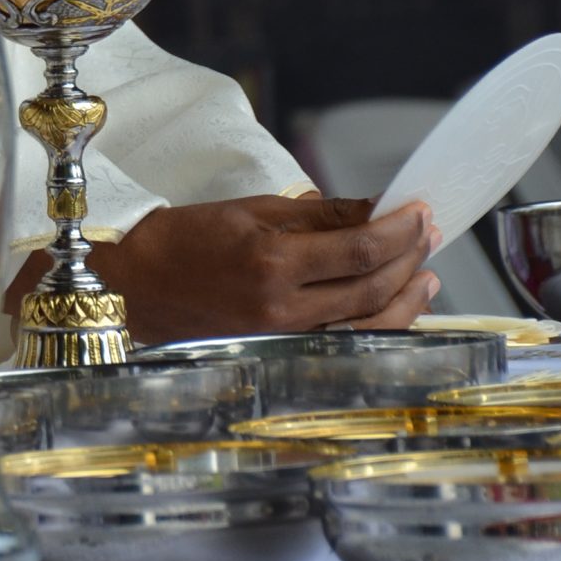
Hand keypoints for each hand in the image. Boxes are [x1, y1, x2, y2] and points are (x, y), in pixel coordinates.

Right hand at [10, 196, 439, 343]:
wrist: (133, 287)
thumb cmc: (183, 241)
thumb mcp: (249, 211)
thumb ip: (316, 214)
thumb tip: (373, 210)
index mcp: (272, 262)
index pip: (360, 249)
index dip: (399, 230)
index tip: (419, 211)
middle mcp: (283, 307)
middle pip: (373, 287)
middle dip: (410, 257)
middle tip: (427, 232)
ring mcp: (284, 336)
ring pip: (369, 324)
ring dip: (406, 298)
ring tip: (426, 273)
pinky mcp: (282, 350)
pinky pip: (346, 339)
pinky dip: (379, 323)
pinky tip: (394, 306)